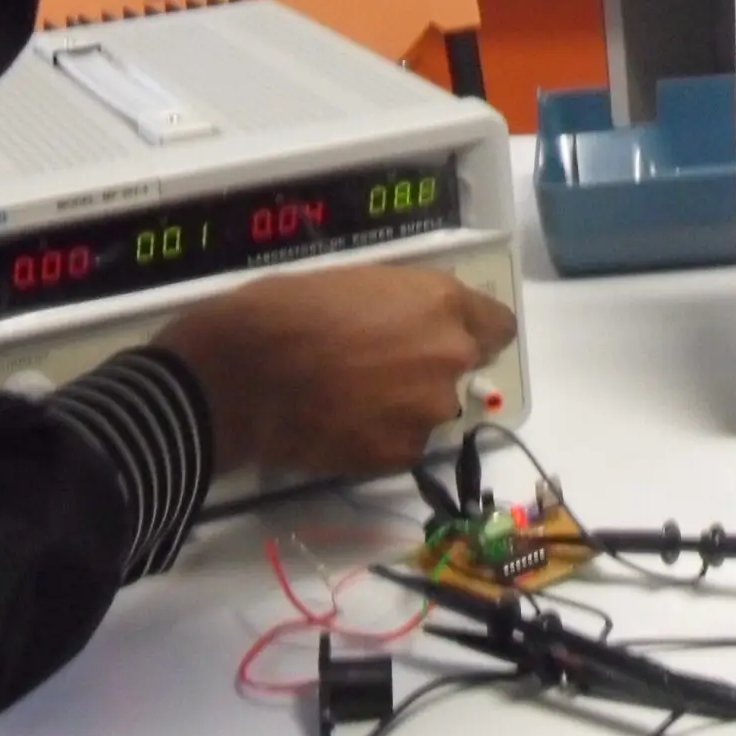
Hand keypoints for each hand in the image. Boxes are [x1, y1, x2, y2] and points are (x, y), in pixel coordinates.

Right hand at [153, 268, 515, 476]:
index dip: (474, 331)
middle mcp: (448, 356)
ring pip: (430, 410)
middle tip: (378, 369)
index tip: (446, 337)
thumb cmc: (283, 310)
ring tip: (349, 400)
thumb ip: (402, 306)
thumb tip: (414, 325)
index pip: (498, 325)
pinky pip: (402, 444)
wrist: (237, 375)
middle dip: (429, 368)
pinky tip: (339, 426)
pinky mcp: (400, 454)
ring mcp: (427, 410)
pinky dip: (378, 438)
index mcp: (440, 302)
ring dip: (404, 406)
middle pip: (462, 368)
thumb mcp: (355, 282)